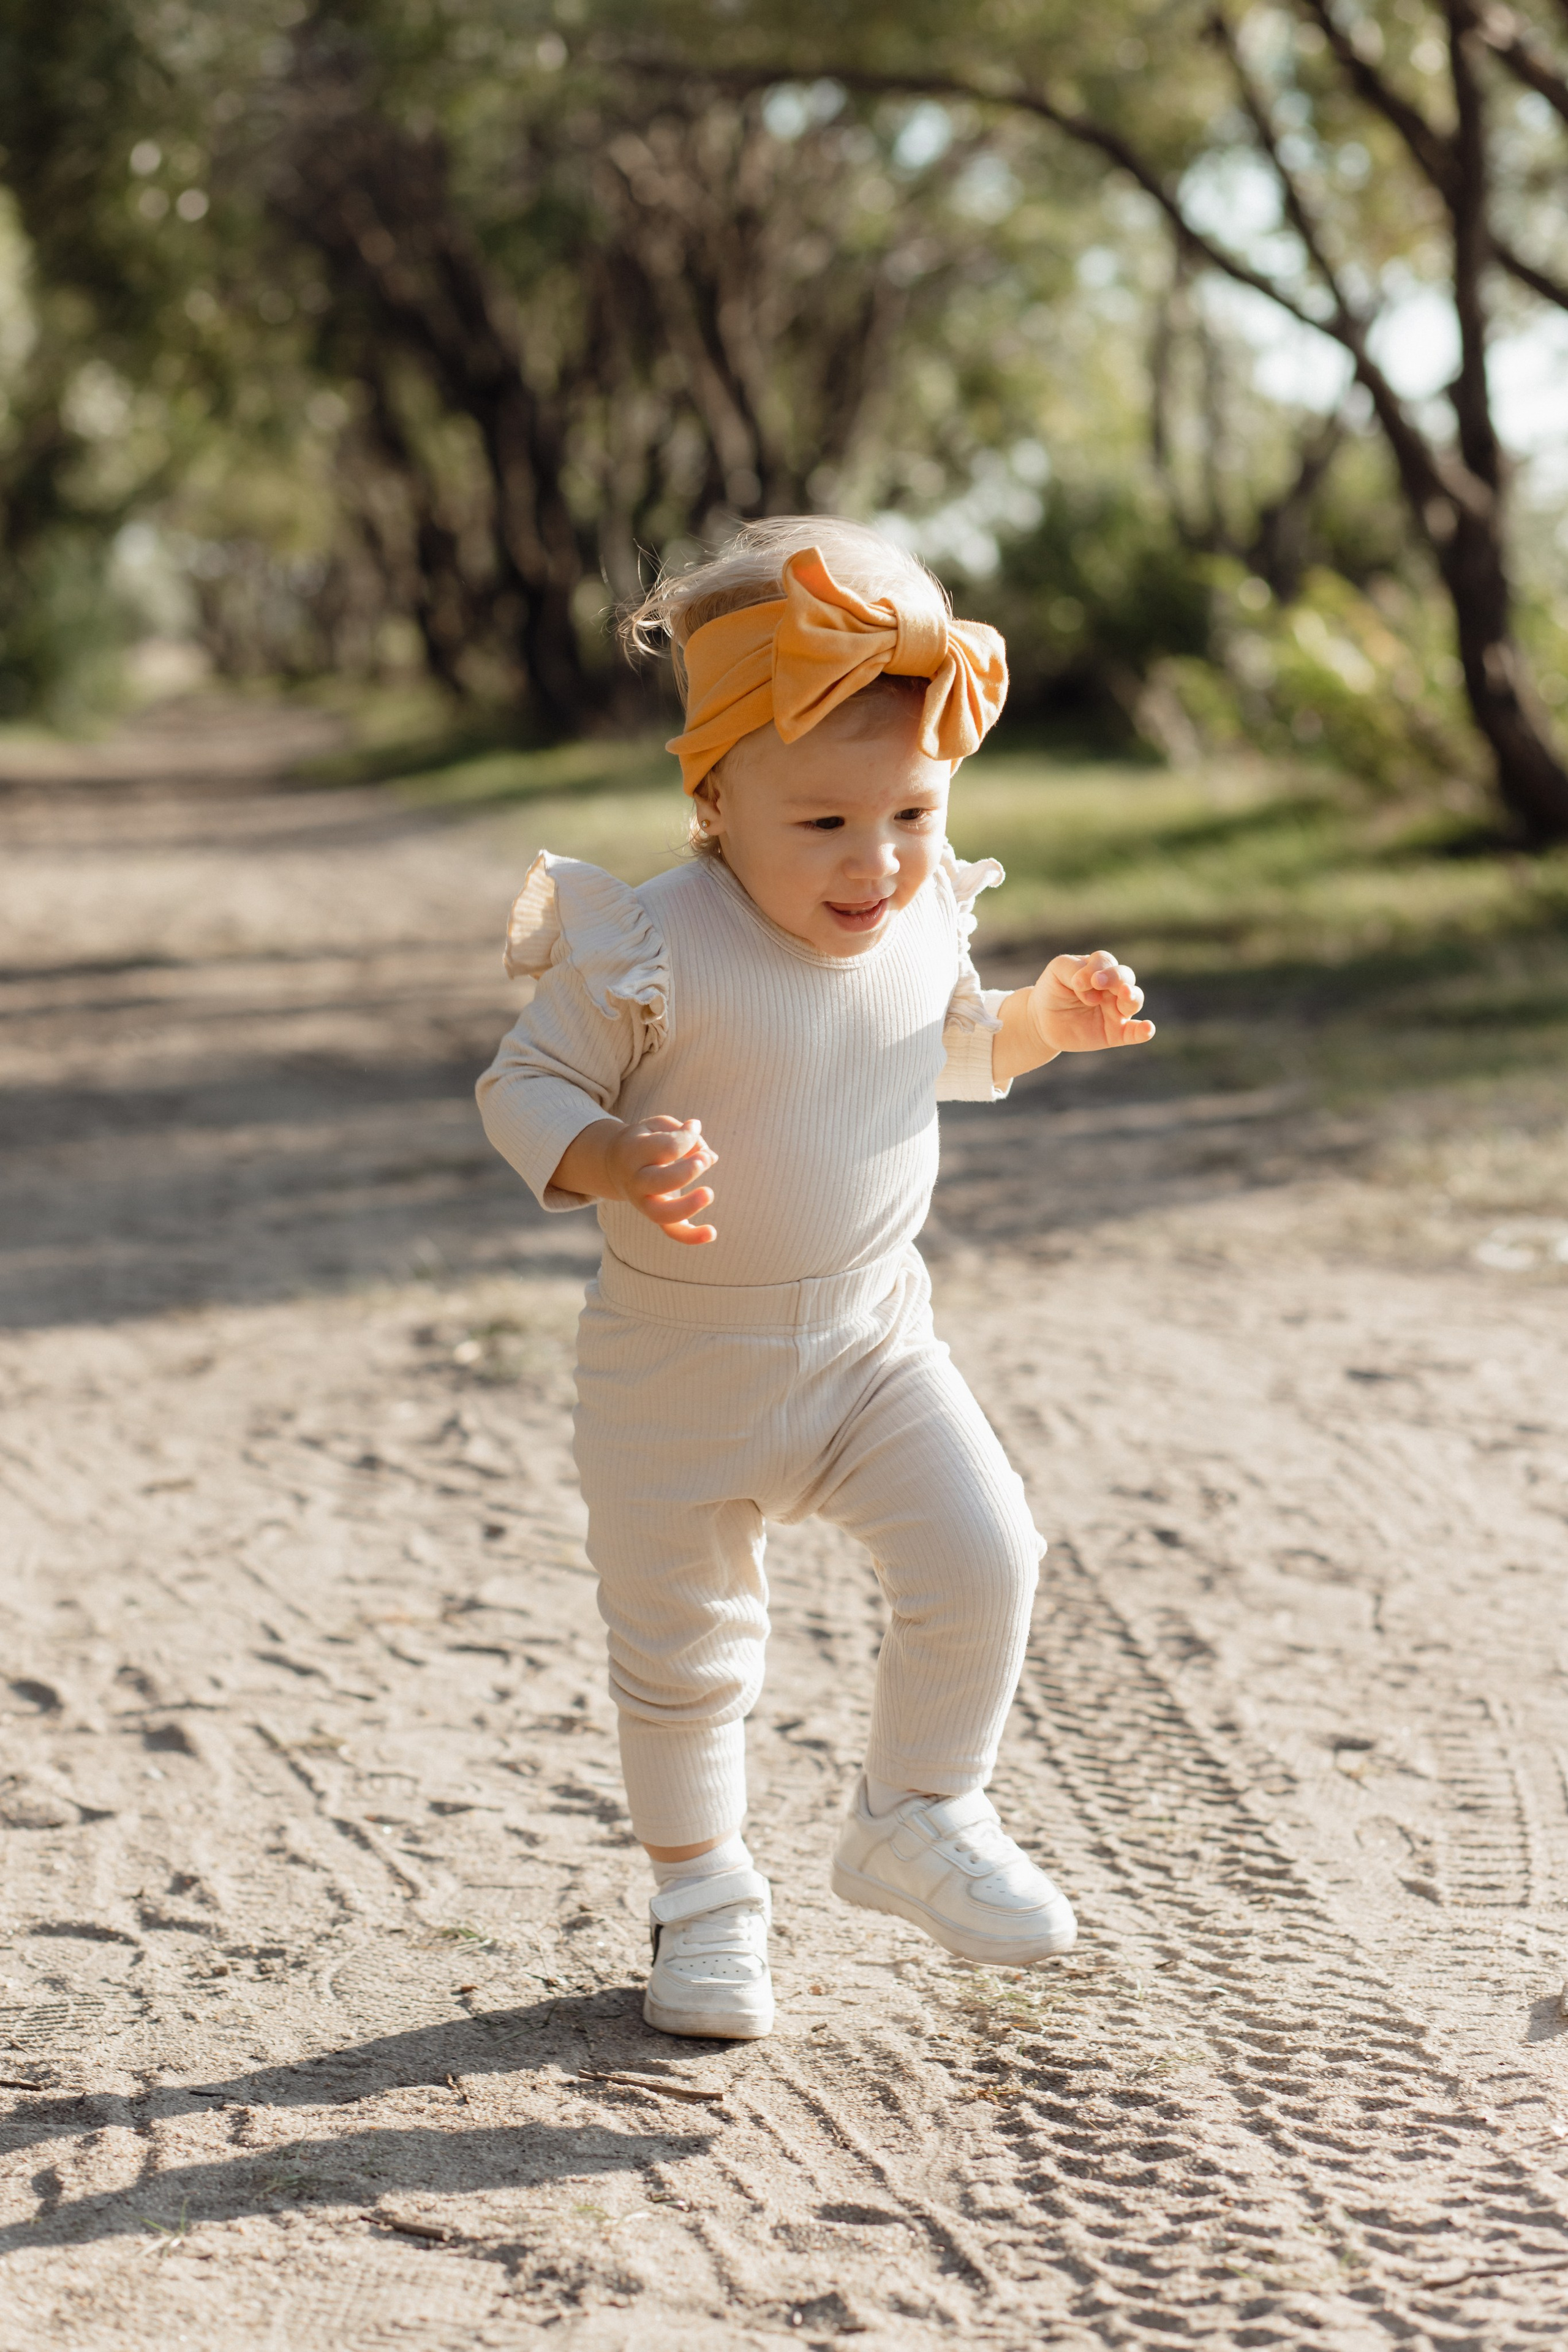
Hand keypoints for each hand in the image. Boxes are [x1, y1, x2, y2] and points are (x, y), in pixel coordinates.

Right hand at [552, 1114, 717, 1245]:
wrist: (615, 1164)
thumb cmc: (645, 1140)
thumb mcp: (658, 1126)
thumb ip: (682, 1133)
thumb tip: (708, 1154)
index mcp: (635, 1152)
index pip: (666, 1147)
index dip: (687, 1138)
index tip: (693, 1130)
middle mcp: (636, 1180)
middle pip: (659, 1181)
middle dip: (687, 1171)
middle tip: (706, 1159)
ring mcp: (644, 1202)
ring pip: (662, 1213)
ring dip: (688, 1206)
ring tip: (708, 1193)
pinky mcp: (655, 1215)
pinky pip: (672, 1231)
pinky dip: (692, 1237)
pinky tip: (712, 1233)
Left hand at [1026, 950, 1153, 1057]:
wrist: (1042, 1021)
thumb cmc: (1053, 990)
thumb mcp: (1057, 971)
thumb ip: (1075, 970)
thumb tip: (1095, 987)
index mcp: (1100, 970)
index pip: (1106, 962)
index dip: (1095, 969)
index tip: (1077, 982)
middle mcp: (1113, 988)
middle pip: (1126, 977)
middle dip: (1115, 977)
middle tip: (1098, 982)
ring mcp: (1116, 1011)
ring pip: (1134, 1000)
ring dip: (1132, 996)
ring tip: (1125, 994)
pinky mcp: (1115, 1034)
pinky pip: (1134, 1033)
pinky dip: (1144, 1031)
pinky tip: (1148, 1028)